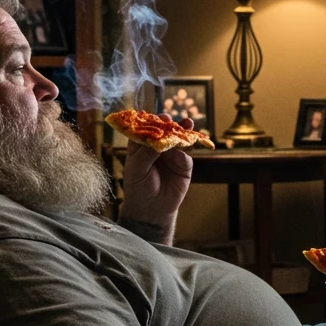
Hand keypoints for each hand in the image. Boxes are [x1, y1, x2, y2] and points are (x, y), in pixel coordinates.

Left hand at [119, 113, 192, 240]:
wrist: (152, 209)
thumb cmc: (138, 187)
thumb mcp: (137, 168)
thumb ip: (147, 153)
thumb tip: (159, 138)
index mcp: (141, 146)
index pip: (146, 129)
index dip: (150, 122)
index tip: (153, 116)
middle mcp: (157, 148)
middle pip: (164, 132)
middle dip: (168, 124)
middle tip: (169, 118)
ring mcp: (171, 155)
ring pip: (177, 140)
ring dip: (182, 131)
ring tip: (187, 122)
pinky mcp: (184, 165)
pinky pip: (186, 155)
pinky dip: (185, 150)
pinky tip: (184, 148)